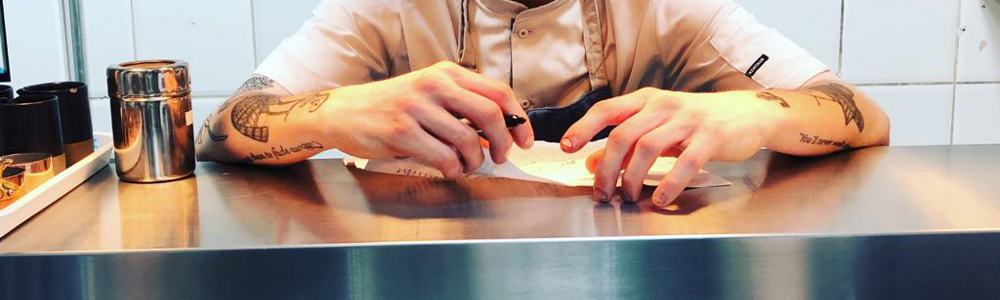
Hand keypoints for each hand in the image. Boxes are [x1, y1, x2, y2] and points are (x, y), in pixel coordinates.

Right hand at [321, 61, 533, 177]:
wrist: (344, 111)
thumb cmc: (392, 106)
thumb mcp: (430, 93)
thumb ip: (463, 105)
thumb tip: (500, 131)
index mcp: (446, 72)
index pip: (498, 92)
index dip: (519, 119)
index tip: (523, 139)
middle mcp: (434, 85)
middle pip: (490, 114)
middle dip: (502, 142)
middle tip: (500, 157)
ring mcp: (416, 107)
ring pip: (467, 140)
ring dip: (474, 161)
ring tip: (467, 165)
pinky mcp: (401, 132)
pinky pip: (444, 157)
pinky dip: (453, 169)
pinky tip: (449, 168)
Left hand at [562, 88, 784, 206]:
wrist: (748, 113)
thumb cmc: (697, 121)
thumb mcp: (658, 126)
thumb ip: (626, 142)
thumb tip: (592, 160)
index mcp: (647, 100)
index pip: (607, 110)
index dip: (584, 127)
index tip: (567, 147)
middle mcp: (664, 106)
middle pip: (623, 135)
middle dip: (606, 167)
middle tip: (600, 191)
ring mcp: (688, 120)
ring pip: (648, 148)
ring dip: (632, 178)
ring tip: (627, 196)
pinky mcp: (711, 137)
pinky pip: (685, 162)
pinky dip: (669, 183)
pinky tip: (661, 199)